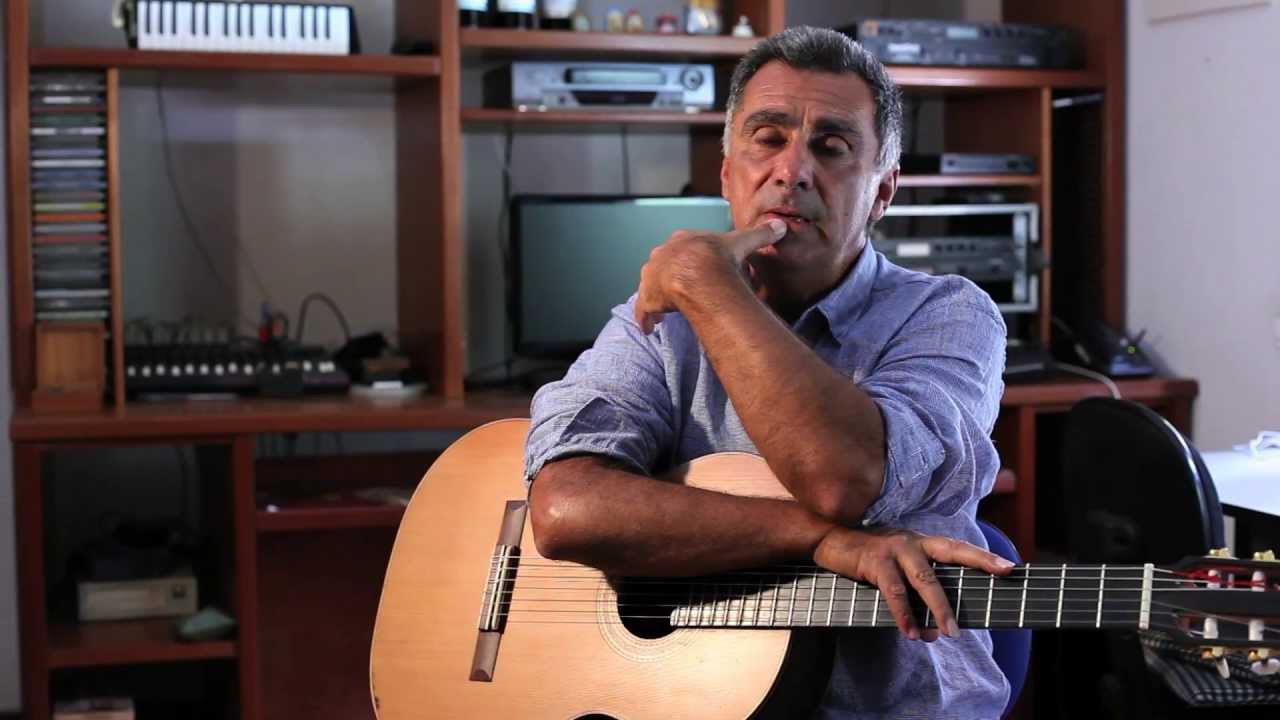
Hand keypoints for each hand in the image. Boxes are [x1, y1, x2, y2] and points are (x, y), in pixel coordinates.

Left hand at [633, 219, 785, 333]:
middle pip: (663, 266)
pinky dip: (646, 320)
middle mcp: (662, 255)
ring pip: (650, 287)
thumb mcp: (742, 241)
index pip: (682, 248)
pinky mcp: (647, 298)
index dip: (688, 259)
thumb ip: (760, 234)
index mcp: (683, 241)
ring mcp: (652, 277)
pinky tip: (650, 329)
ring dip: (657, 296)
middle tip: (678, 289)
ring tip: (666, 310)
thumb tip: (782, 225)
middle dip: (668, 276)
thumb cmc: (718, 256)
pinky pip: (643, 311)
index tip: (692, 268)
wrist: (697, 272)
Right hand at [813, 526, 1014, 640]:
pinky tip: (911, 632)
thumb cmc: (866, 555)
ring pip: (925, 580)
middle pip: (950, 554)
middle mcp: (912, 541)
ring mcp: (894, 549)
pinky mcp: (876, 562)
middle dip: (978, 565)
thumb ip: (915, 585)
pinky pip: (894, 593)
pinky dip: (904, 615)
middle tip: (1000, 579)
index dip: (983, 556)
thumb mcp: (895, 563)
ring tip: (948, 633)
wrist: (828, 538)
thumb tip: (935, 625)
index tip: (1009, 567)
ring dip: (939, 608)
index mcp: (921, 541)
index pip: (958, 547)